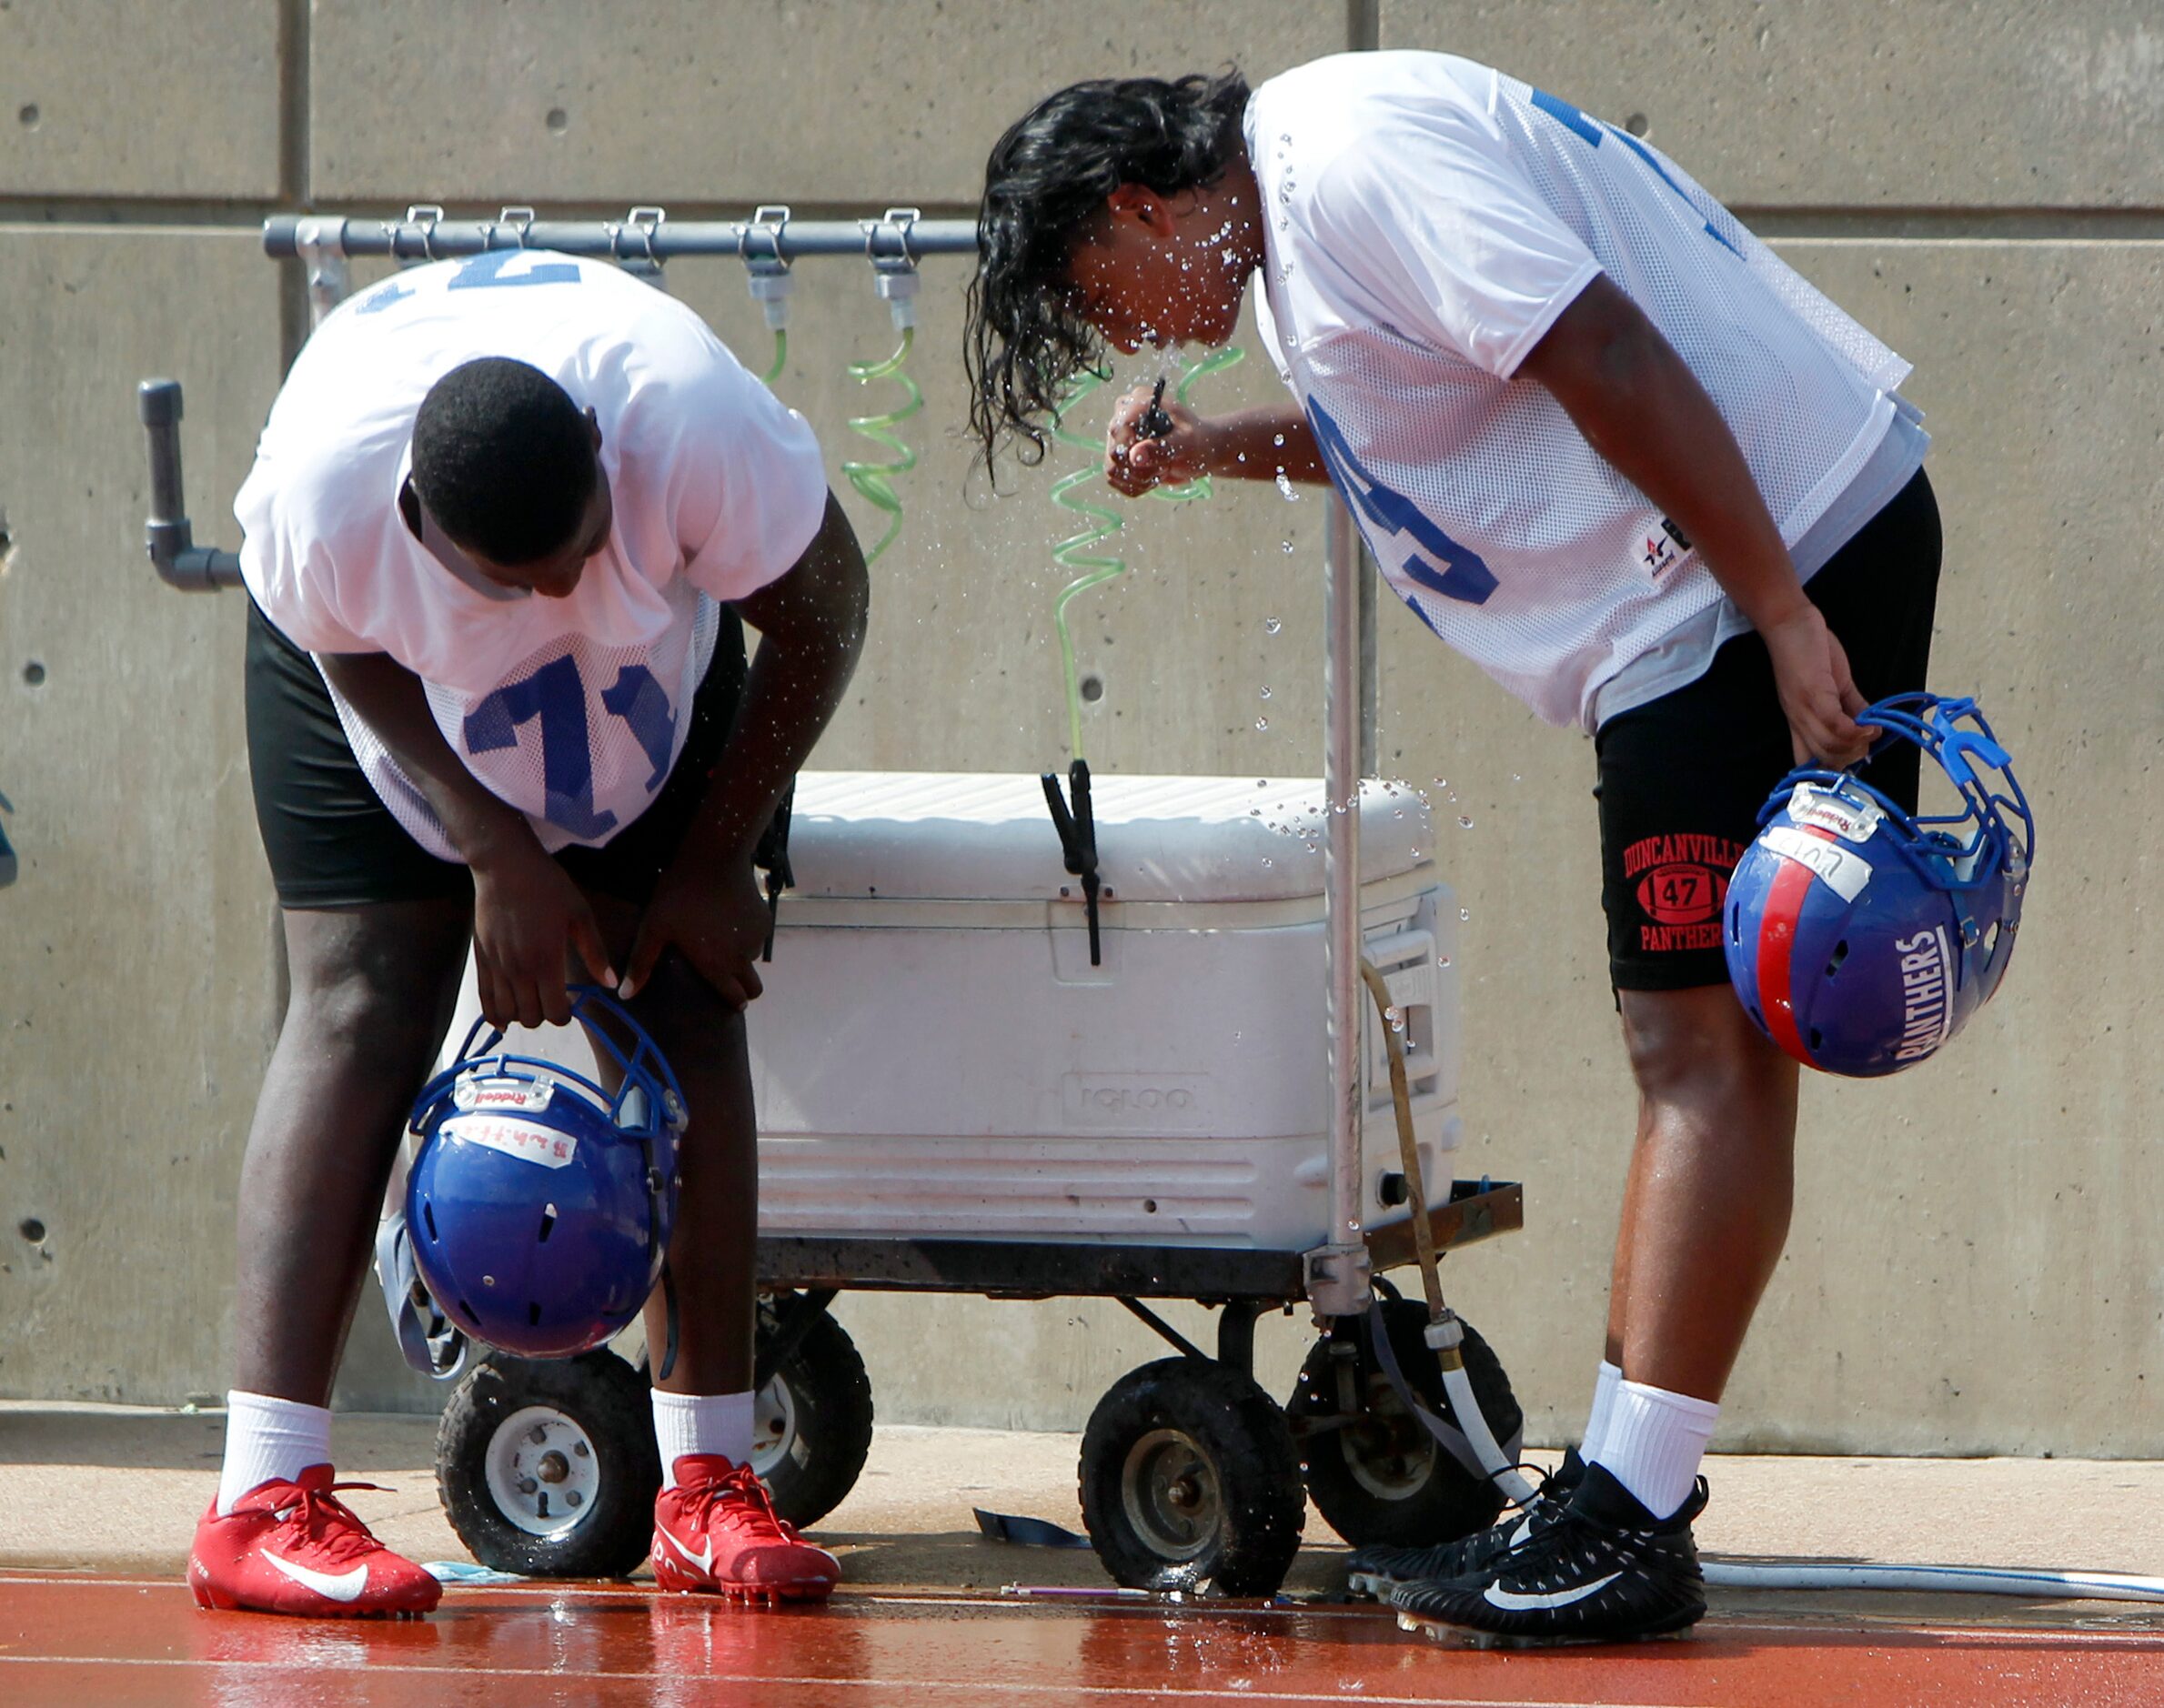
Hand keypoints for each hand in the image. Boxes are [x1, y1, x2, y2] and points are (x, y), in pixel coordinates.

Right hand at [470, 836, 615, 1029]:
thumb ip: (595, 953)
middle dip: (544, 1016)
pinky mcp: (480, 960)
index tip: (570, 1005)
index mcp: (546, 961)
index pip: (554, 1013)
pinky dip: (493, 1014)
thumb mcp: (580, 915)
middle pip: (531, 1018)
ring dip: (520, 1015)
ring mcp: (496, 967)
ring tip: (531, 1002)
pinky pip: (483, 1000)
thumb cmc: (548, 886)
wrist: (505, 866)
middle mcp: (519, 970)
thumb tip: (611, 983)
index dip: (565, 1016)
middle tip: (552, 999)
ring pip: (506, 1013)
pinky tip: (502, 1019)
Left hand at [619, 848, 769, 1008]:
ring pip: (754, 960)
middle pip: (754, 989)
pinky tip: (729, 920)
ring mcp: (757, 938)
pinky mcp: (765, 919)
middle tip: (727, 978)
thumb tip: (625, 995)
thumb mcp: (654, 928)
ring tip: (721, 940)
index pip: (736, 999)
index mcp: (718, 965)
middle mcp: (743, 957)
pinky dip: (747, 936)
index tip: (725, 999)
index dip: (731, 1002)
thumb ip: (641, 964)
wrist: (713, 858)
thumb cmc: (679, 896)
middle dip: (744, 989)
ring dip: (742, 958)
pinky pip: (758, 937)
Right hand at [1104, 384, 1214, 496]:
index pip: (1118, 428)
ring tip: (1160, 471)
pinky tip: (1153, 478)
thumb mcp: (1186, 443)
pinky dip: (1136, 486)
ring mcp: (1119, 440)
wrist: (1201, 453)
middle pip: (1114, 453)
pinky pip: (1116, 481)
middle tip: (1164, 466)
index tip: (1157, 459)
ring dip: (1139, 480)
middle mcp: (1123, 418)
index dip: (1132, 449)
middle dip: (1140, 469)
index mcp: (1139, 403)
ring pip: (1112, 470)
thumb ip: (1163, 448)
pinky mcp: (1119, 458)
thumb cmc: (1198, 441)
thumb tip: (1134, 455)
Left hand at [1761, 602, 1868, 766]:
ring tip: (1872, 734)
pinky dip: (1857, 730)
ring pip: (1830, 745)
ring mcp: (1804, 708)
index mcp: (1799, 721)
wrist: (1789, 622)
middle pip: (1823, 758)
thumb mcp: (1832, 685)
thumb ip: (1850, 707)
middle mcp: (1798, 719)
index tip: (1854, 765)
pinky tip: (1870, 725)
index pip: (1805, 761)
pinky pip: (1836, 724)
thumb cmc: (1807, 651)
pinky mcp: (1813, 693)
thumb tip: (1871, 727)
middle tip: (1868, 746)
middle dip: (1851, 759)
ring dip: (1857, 746)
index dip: (1829, 770)